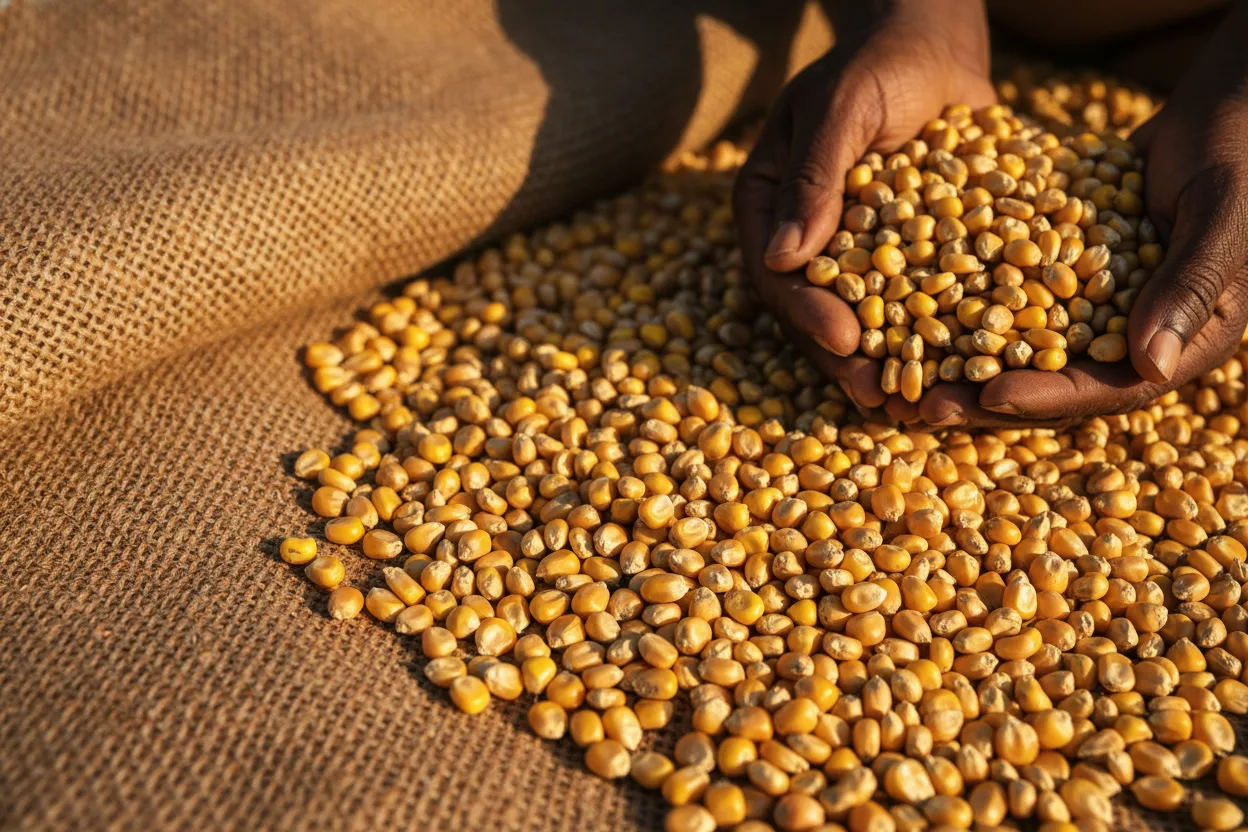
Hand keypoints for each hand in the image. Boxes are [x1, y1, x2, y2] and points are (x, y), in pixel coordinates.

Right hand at [734, 0, 994, 417]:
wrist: (934, 46)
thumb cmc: (881, 61)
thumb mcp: (845, 106)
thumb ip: (816, 174)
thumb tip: (784, 256)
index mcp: (766, 202)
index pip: (774, 270)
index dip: (806, 313)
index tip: (847, 343)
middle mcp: (801, 235)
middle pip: (811, 309)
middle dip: (844, 357)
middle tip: (880, 399)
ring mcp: (849, 250)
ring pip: (858, 317)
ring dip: (885, 363)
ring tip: (914, 404)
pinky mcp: (899, 255)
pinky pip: (907, 302)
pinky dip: (928, 337)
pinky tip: (957, 369)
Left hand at [945, 3, 1247, 422]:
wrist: (1223, 112)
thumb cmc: (1238, 156)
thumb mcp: (1221, 216)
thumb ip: (1189, 286)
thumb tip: (1150, 367)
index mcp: (1186, 342)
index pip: (1110, 388)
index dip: (1048, 398)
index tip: (987, 398)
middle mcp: (1135, 337)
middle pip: (1053, 382)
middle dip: (985, 398)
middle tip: (916, 407)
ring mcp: (1097, 308)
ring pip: (1022, 348)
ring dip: (963, 364)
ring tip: (899, 378)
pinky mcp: (1063, 275)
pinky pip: (1009, 298)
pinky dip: (965, 306)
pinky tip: (908, 308)